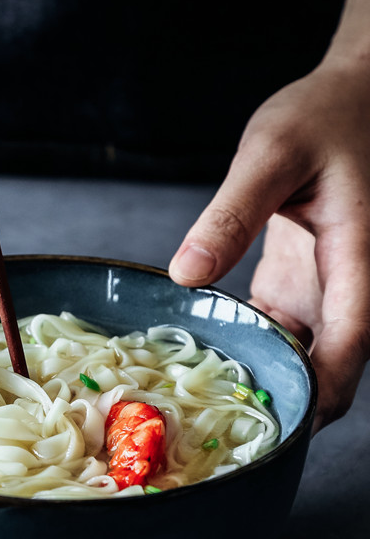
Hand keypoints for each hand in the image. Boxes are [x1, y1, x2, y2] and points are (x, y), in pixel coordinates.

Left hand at [169, 60, 369, 431]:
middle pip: (332, 371)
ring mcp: (328, 295)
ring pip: (308, 363)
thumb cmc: (321, 118)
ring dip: (268, 387)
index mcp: (360, 261)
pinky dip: (252, 358)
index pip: (351, 344)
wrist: (348, 103)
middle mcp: (351, 289)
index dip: (319, 395)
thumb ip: (232, 213)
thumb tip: (187, 273)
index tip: (276, 429)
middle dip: (289, 406)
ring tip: (205, 413)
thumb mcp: (270, 153)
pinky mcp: (304, 291)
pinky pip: (282, 341)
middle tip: (223, 435)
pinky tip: (206, 369)